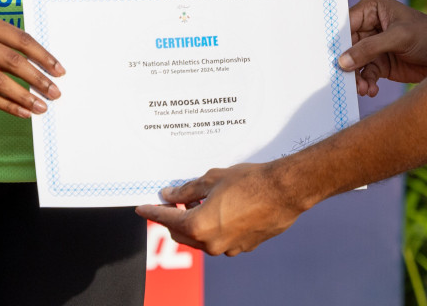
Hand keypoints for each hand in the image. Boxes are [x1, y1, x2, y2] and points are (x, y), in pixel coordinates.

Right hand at [0, 12, 63, 118]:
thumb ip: (6, 42)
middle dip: (38, 78)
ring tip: (41, 106)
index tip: (59, 70)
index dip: (43, 56)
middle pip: (14, 61)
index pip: (21, 39)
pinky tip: (22, 112)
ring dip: (25, 96)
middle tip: (55, 92)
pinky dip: (7, 105)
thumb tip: (41, 65)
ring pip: (1, 81)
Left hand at [135, 163, 301, 255]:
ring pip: (201, 239)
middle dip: (174, 217)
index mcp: (198, 225)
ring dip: (195, 223)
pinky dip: (214, 228)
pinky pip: (220, 240)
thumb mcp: (212, 178)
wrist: (284, 191)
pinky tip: (223, 210)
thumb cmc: (249, 181)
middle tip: (175, 199)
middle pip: (181, 233)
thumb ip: (186, 190)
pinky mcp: (243, 247)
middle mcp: (211, 243)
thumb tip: (169, 194)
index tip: (142, 208)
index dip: (152, 212)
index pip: (166, 219)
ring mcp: (228, 248)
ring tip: (201, 201)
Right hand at [340, 0, 426, 95]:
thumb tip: (342, 62)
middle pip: (347, 46)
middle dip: (347, 64)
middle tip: (345, 80)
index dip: (337, 41)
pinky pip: (365, 74)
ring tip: (363, 88)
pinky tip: (371, 90)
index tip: (328, 58)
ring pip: (354, 63)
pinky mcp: (380, 63)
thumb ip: (370, 48)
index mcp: (372, 8)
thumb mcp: (399, 38)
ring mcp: (374, 45)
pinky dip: (366, 83)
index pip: (346, 24)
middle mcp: (369, 25)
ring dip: (356, 77)